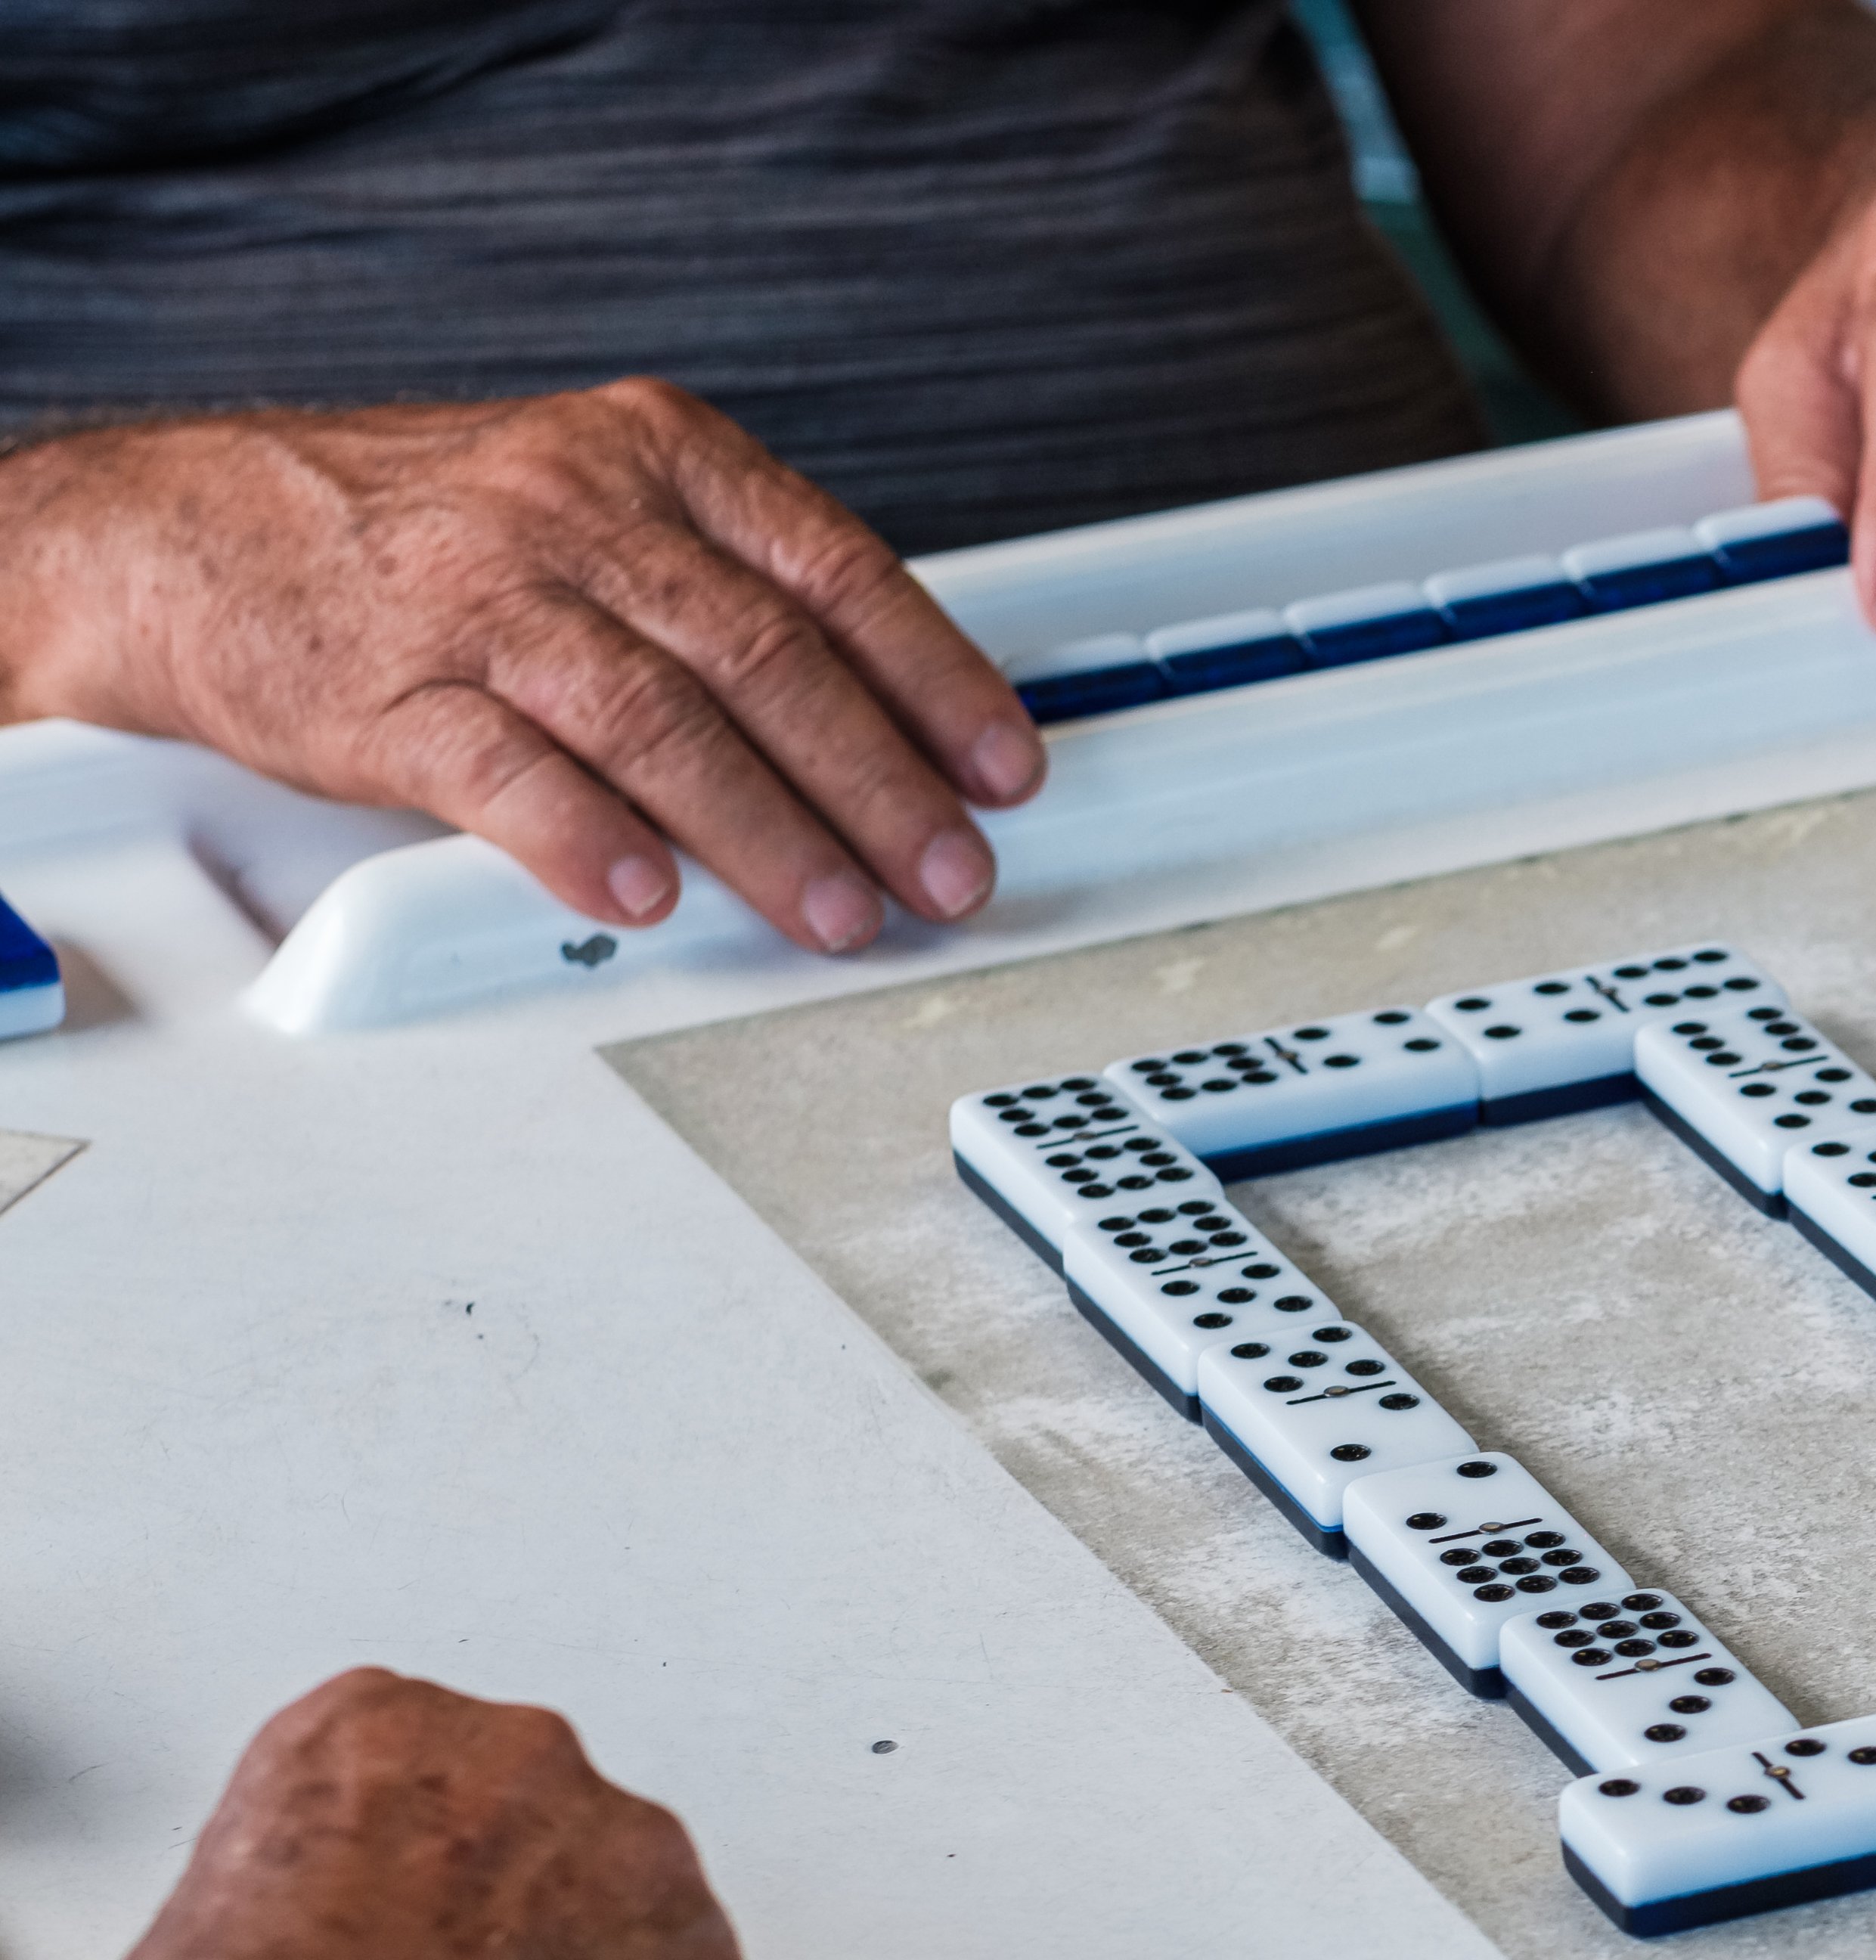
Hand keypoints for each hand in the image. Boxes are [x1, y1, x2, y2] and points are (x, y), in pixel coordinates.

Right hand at [0, 385, 1039, 951]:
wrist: (198, 532)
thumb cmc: (425, 535)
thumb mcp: (597, 505)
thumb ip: (731, 586)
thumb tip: (892, 713)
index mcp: (652, 456)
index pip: (836, 572)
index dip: (935, 680)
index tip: (1001, 769)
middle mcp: (575, 513)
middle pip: (765, 658)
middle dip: (877, 782)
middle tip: (946, 872)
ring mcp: (482, 600)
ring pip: (659, 718)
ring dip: (767, 831)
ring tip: (838, 911)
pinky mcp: (391, 691)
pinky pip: (509, 770)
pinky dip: (591, 838)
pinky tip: (651, 893)